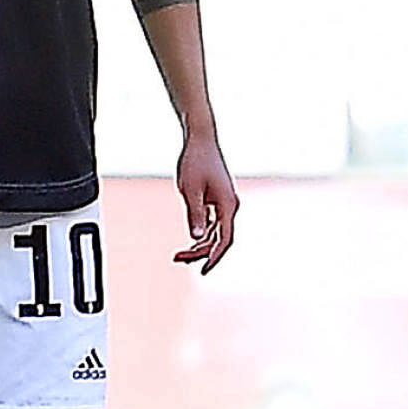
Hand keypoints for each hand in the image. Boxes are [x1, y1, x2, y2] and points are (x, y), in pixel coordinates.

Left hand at [171, 131, 237, 272]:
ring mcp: (224, 203)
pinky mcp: (217, 199)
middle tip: (178, 259)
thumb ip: (195, 214)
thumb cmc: (195, 161)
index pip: (224, 239)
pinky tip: (190, 239)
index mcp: (227, 205)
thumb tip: (196, 238)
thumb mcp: (190, 190)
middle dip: (200, 252)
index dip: (214, 257)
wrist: (200, 138)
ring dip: (199, 244)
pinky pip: (212, 223)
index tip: (203, 270)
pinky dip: (201, 233)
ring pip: (215, 232)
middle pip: (218, 239)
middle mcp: (230, 206)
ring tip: (178, 256)